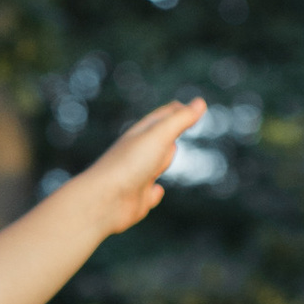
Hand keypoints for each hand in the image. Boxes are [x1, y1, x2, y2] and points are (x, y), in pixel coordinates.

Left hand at [76, 98, 207, 239]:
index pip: (162, 118)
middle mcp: (137, 155)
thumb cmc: (129, 164)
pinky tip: (156, 192)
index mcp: (141, 136)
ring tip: (167, 153)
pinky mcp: (137, 201)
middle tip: (179, 123)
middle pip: (159, 140)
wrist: (103, 201)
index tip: (189, 106)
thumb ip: (180, 120)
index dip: (177, 111)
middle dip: (169, 132)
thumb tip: (200, 102)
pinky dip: (154, 193)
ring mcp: (136, 178)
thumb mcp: (159, 136)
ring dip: (162, 159)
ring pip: (154, 166)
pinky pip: (149, 195)